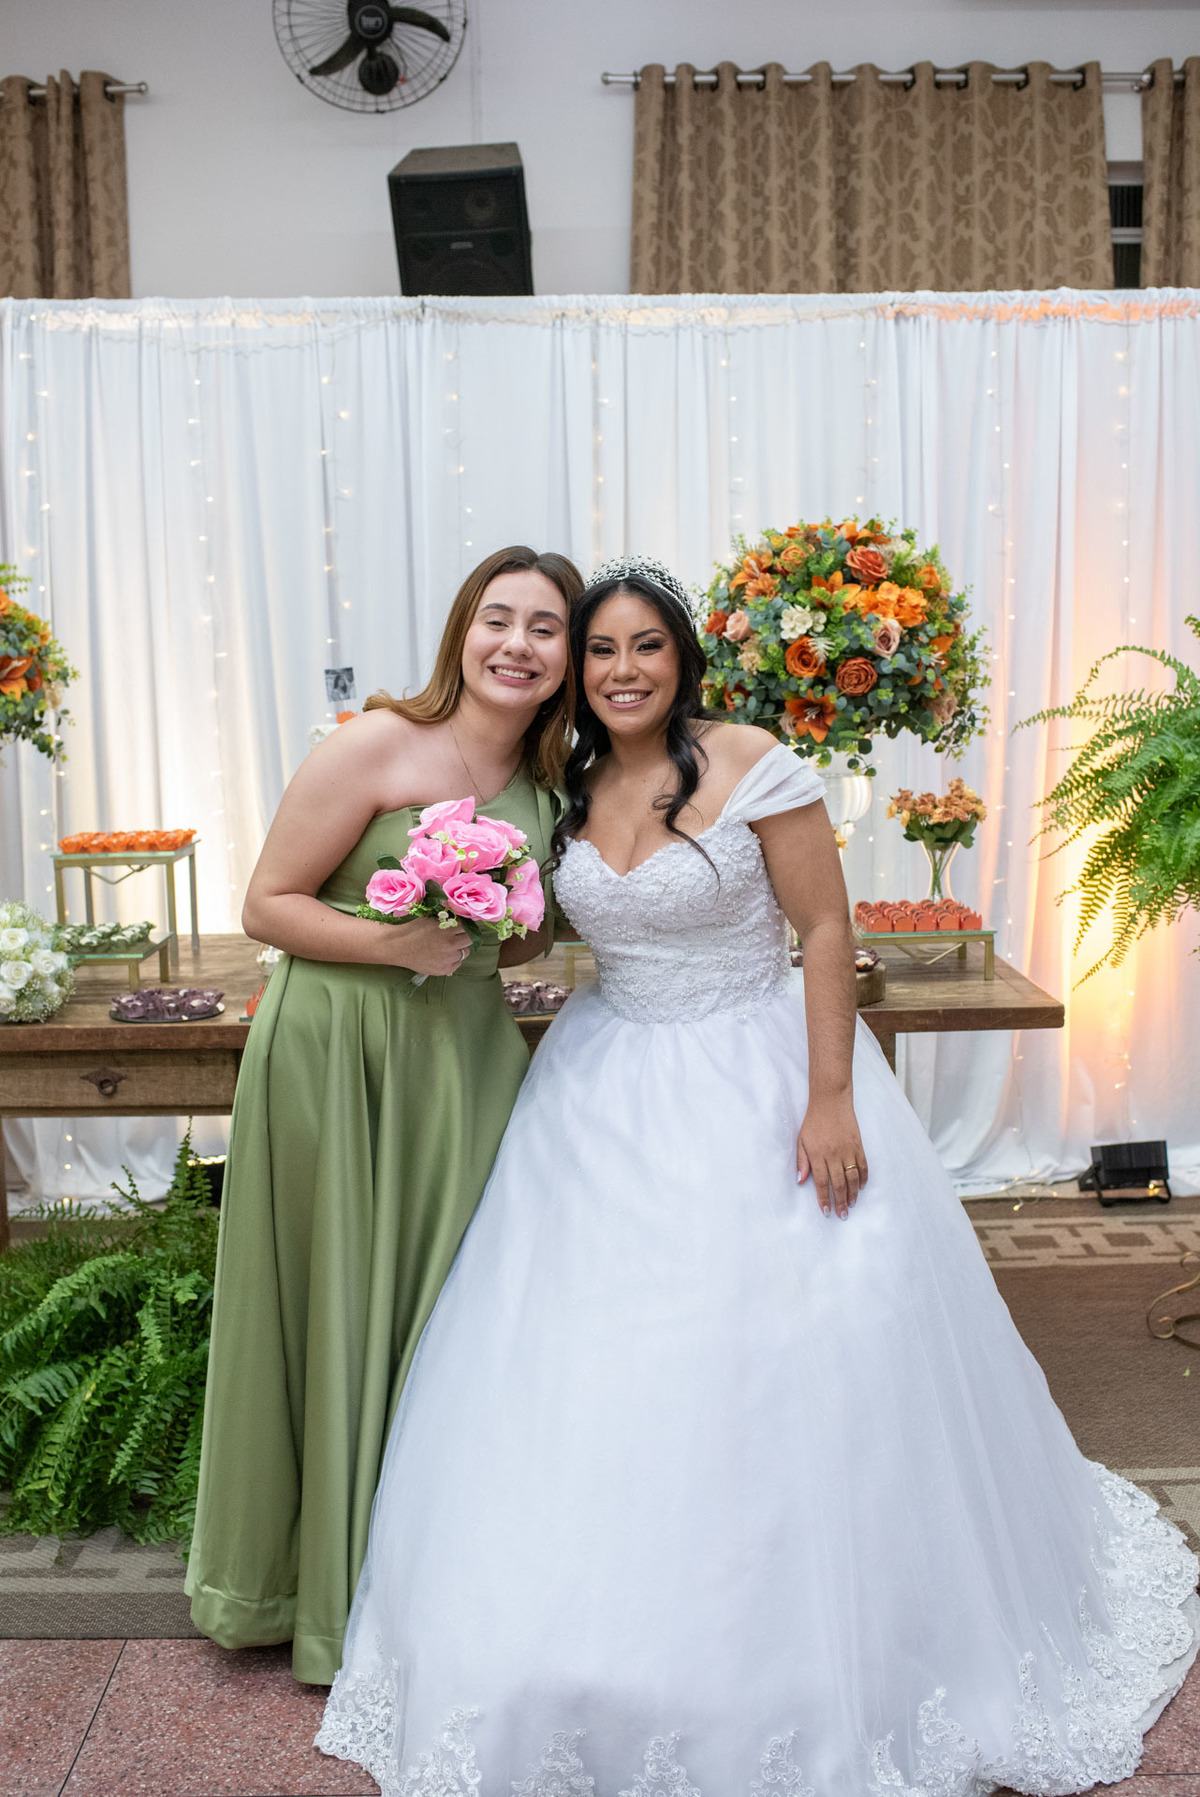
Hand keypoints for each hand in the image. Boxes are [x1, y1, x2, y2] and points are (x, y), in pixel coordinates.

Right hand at [378, 917, 471, 977]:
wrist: (397, 947)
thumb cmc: (412, 930)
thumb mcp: (430, 918)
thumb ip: (445, 917)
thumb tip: (456, 911)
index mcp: (447, 929)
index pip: (466, 926)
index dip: (463, 926)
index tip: (460, 926)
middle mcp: (450, 944)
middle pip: (469, 940)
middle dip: (464, 936)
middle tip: (456, 936)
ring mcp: (448, 958)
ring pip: (465, 953)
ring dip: (459, 949)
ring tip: (448, 947)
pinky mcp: (444, 970)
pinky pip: (457, 964)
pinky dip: (453, 960)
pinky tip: (444, 956)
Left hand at [797, 1095, 867, 1220]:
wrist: (830, 1101)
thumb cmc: (813, 1121)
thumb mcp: (801, 1140)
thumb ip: (802, 1161)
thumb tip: (801, 1181)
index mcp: (817, 1154)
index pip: (821, 1182)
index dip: (824, 1199)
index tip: (825, 1211)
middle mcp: (833, 1154)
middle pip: (838, 1184)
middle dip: (840, 1202)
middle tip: (842, 1215)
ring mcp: (848, 1150)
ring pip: (853, 1177)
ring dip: (852, 1193)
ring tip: (851, 1205)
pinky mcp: (858, 1144)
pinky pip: (863, 1165)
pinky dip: (864, 1178)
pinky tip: (861, 1187)